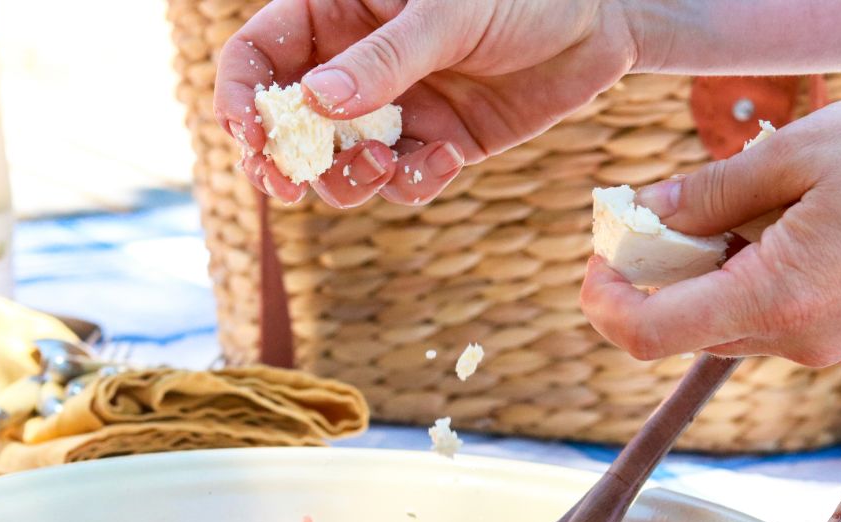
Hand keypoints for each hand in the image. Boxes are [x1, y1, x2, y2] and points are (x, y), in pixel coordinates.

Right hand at [214, 0, 636, 205]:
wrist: (599, 24)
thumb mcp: (448, 12)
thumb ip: (383, 58)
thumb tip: (315, 104)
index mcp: (337, 12)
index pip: (259, 55)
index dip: (241, 97)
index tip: (253, 136)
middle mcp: (355, 66)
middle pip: (287, 125)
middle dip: (283, 161)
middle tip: (292, 186)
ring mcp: (392, 110)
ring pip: (339, 166)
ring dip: (350, 180)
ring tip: (386, 164)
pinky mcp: (432, 146)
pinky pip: (399, 183)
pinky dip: (412, 184)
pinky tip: (446, 160)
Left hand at [580, 92, 840, 366]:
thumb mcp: (796, 154)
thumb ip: (707, 192)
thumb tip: (642, 214)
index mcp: (778, 298)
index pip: (647, 335)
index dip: (603, 300)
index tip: (598, 255)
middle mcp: (791, 336)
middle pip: (673, 328)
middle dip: (643, 276)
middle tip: (643, 215)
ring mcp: (810, 339)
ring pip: (710, 320)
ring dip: (687, 273)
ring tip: (708, 210)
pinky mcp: (823, 329)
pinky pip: (749, 312)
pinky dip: (727, 274)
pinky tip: (750, 227)